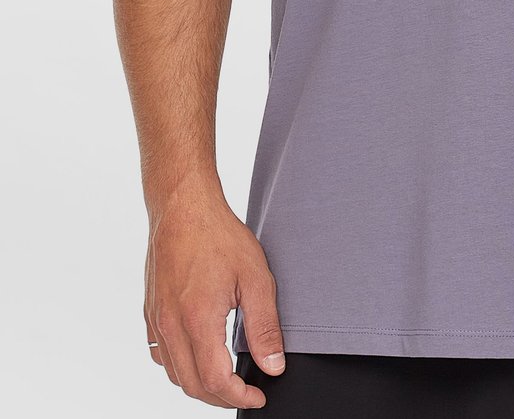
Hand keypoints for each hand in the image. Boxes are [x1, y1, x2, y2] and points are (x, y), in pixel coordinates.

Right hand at [143, 182, 285, 407]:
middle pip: (192, 385)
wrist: (183, 206)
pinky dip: (179, 367)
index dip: (239, 397)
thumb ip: (265, 327)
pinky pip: (160, 354)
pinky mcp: (151, 311)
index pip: (215, 381)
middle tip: (247, 391)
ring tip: (226, 379)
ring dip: (200, 385)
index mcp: (197, 320)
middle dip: (222, 398)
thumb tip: (272, 366)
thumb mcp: (256, 277)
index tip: (258, 395)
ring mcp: (156, 319)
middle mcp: (170, 326)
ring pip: (173, 374)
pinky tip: (198, 356)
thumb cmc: (218, 235)